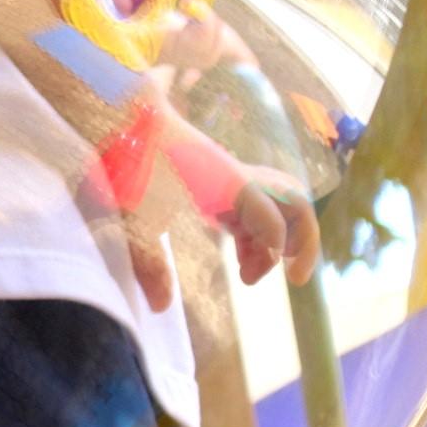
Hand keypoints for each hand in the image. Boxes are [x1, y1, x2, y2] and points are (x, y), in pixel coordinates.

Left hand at [112, 123, 317, 309]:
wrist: (121, 117)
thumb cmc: (130, 164)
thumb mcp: (135, 217)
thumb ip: (150, 263)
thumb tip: (158, 309)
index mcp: (229, 184)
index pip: (272, 218)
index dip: (273, 250)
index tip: (249, 279)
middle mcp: (239, 178)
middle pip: (294, 202)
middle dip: (305, 239)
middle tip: (295, 278)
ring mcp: (231, 178)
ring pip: (277, 207)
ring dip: (276, 240)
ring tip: (248, 276)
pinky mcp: (219, 182)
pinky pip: (255, 208)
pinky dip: (258, 234)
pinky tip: (243, 260)